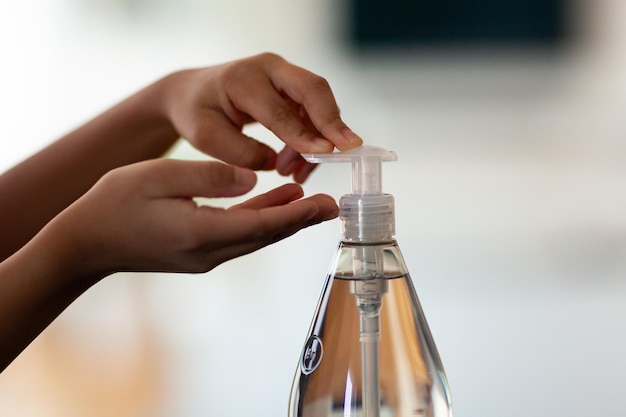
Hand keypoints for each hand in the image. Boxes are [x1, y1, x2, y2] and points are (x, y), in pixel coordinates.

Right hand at [42, 158, 338, 277]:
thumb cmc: (116, 203)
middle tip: (335, 205)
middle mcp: (211, 252)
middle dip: (302, 220)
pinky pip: (241, 235)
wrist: (87, 241)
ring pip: (256, 235)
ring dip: (285, 220)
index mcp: (202, 233)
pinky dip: (261, 219)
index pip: (263, 225)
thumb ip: (209, 177)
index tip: (329, 205)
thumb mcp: (159, 177)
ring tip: (314, 203)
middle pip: (267, 234)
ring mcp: (206, 256)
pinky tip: (275, 203)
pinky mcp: (200, 252)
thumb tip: (252, 179)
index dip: (299, 216)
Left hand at [161, 52, 362, 182]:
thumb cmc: (196, 113)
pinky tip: (297, 165)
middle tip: (349, 149)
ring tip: (295, 172)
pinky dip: (311, 140)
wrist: (192, 94)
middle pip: (313, 89)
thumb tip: (276, 163)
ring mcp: (283, 75)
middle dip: (333, 121)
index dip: (303, 133)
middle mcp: (268, 68)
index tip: (324, 154)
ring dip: (317, 140)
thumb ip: (240, 153)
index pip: (279, 108)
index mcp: (242, 78)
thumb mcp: (205, 137)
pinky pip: (311, 113)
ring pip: (316, 104)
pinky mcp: (290, 88)